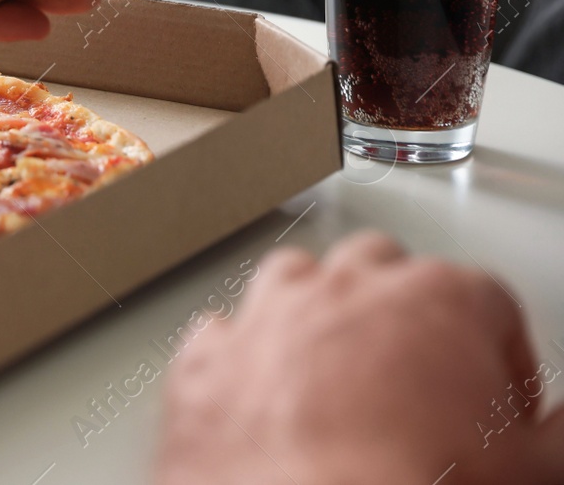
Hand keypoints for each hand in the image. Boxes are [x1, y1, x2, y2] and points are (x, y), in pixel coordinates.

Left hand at [155, 233, 563, 484]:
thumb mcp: (531, 471)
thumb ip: (558, 437)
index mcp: (437, 300)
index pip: (490, 305)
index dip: (502, 362)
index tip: (503, 405)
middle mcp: (345, 289)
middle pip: (384, 270)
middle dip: (405, 316)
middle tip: (423, 381)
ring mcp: (266, 316)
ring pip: (296, 281)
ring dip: (319, 315)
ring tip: (342, 375)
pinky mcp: (205, 360)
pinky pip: (225, 337)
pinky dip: (245, 360)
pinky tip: (264, 395)